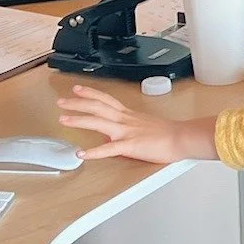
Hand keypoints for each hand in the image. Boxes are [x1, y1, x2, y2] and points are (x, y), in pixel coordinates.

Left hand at [57, 82, 193, 162]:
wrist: (181, 138)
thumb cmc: (169, 133)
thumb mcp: (146, 125)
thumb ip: (130, 128)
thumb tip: (119, 134)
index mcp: (128, 115)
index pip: (105, 99)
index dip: (90, 93)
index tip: (77, 89)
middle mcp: (124, 120)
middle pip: (97, 106)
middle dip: (77, 103)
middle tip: (61, 101)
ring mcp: (126, 132)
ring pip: (98, 122)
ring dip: (79, 120)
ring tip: (63, 119)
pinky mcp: (129, 146)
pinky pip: (108, 149)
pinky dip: (93, 152)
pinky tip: (81, 154)